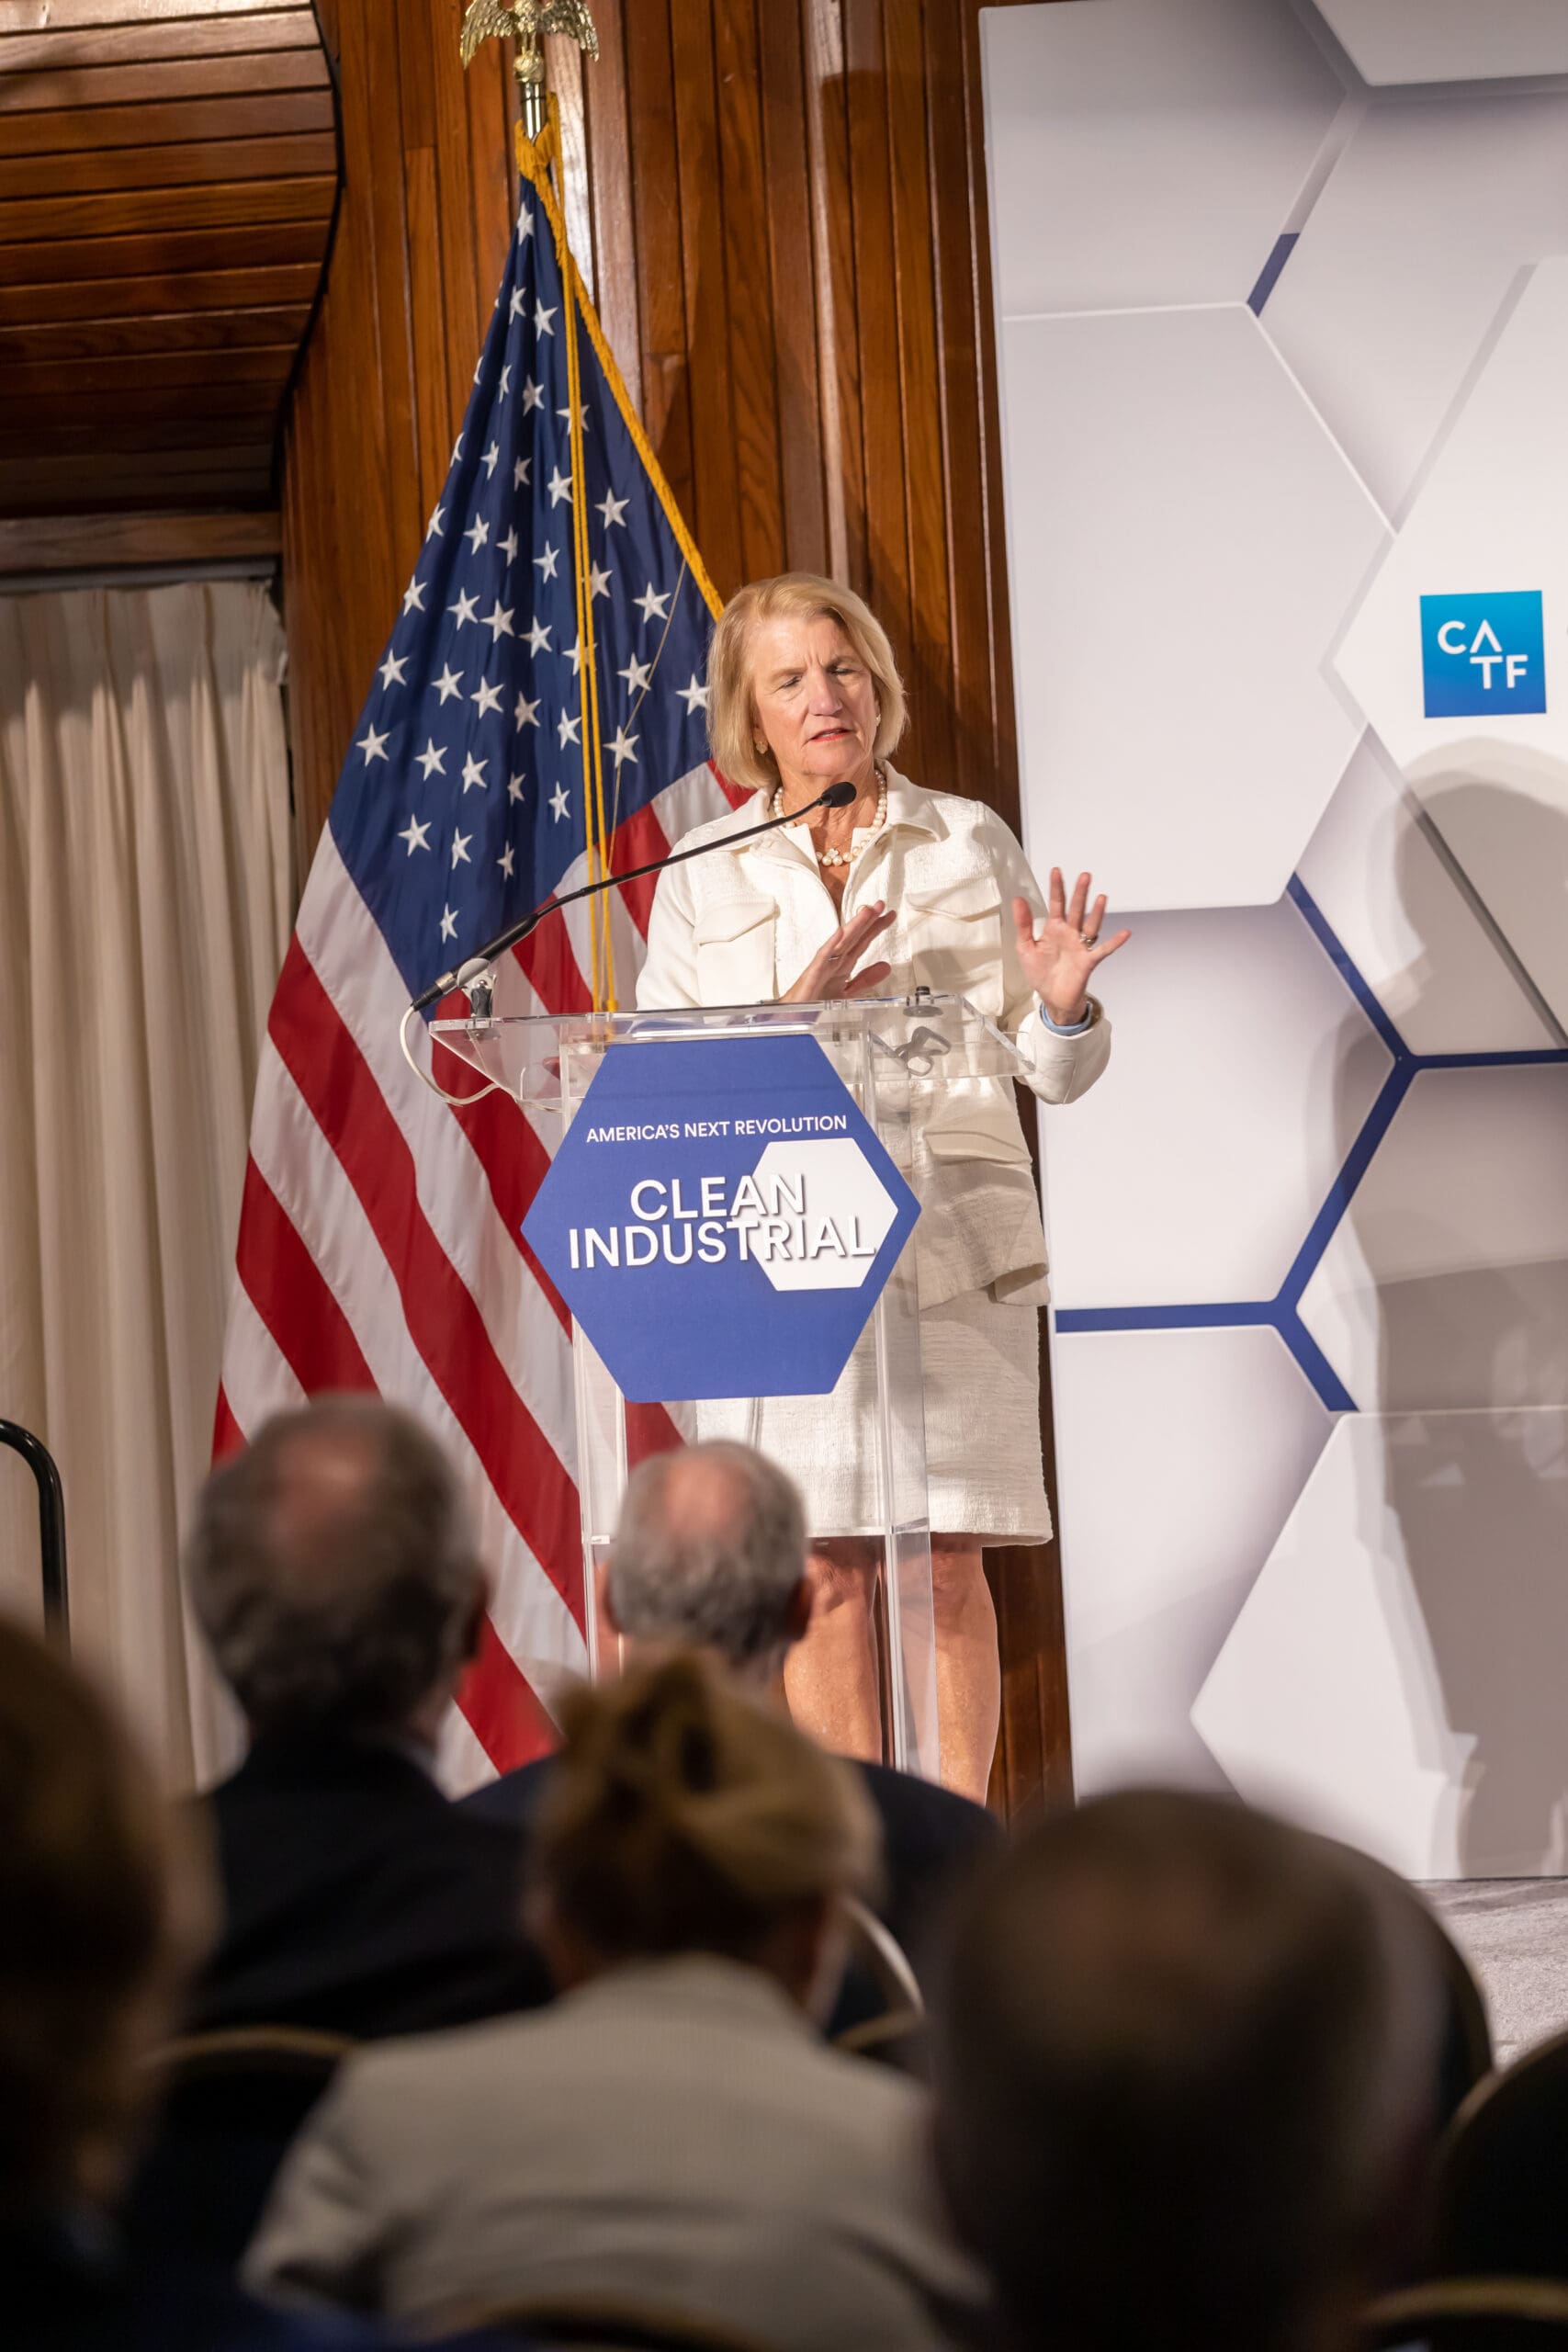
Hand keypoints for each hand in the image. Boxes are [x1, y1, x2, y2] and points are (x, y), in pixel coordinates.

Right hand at [782, 901, 896, 1003]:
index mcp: (843, 965)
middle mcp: (834, 962)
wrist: (792, 1016)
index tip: (889, 916)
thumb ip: (866, 979)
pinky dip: (831, 944)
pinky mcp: (812, 974)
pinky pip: (822, 957)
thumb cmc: (814, 1002)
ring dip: (854, 926)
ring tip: (866, 912)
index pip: (862, 943)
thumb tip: (886, 967)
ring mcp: (823, 966)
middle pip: (854, 938)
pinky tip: (840, 932)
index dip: (876, 929)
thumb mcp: (848, 992)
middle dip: (867, 921)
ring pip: (842, 942)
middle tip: (880, 905)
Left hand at [1014, 870, 1129, 1024]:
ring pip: (1090, 925)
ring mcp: (1080, 946)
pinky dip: (1114, 943)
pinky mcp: (1087, 962)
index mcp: (1054, 929)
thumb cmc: (1040, 973)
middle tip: (1085, 876)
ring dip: (1097, 912)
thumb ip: (1023, 924)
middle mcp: (1069, 934)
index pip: (1056, 904)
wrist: (1051, 998)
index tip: (1057, 871)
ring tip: (1101, 897)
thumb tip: (1018, 899)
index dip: (1056, 887)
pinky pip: (1103, 950)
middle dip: (1080, 893)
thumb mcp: (1025, 947)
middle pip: (1076, 910)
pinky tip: (1125, 933)